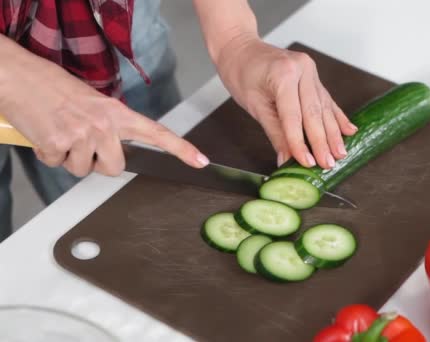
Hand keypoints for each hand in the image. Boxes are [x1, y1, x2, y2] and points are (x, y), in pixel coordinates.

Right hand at [0, 36, 207, 177]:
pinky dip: (48, 154)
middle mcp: (104, 125)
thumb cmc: (53, 87)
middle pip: (114, 168)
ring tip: (60, 131)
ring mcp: (81, 135)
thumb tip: (114, 148)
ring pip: (83, 170)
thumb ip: (110, 125)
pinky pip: (57, 164)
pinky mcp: (57, 144)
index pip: (156, 133)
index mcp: (117, 113)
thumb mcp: (92, 101)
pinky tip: (45, 133)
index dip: (181, 149)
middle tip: (81, 142)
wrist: (19, 76)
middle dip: (97, 163)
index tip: (201, 161)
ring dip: (69, 157)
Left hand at [214, 35, 357, 168]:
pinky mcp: (313, 75)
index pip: (294, 117)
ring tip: (339, 154)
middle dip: (322, 142)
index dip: (300, 143)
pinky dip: (337, 117)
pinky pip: (326, 99)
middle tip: (328, 164)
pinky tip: (349, 130)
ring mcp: (310, 71)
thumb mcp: (254, 106)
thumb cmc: (241, 73)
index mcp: (283, 75)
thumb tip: (286, 159)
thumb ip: (274, 133)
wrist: (240, 48)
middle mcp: (302, 69)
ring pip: (324, 108)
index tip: (307, 162)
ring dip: (333, 133)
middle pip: (314, 113)